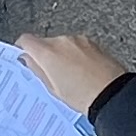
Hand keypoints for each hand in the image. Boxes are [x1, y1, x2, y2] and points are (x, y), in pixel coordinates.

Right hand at [15, 33, 129, 116]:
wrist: (112, 94)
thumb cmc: (84, 95)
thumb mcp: (52, 89)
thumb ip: (37, 70)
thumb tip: (29, 60)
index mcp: (47, 52)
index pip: (26, 40)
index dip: (22, 49)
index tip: (24, 57)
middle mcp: (62, 41)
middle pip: (45, 43)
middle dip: (45, 56)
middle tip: (50, 75)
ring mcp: (79, 41)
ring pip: (62, 45)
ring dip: (62, 56)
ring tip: (70, 77)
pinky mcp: (92, 43)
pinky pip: (77, 46)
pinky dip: (76, 55)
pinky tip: (82, 72)